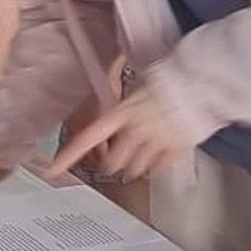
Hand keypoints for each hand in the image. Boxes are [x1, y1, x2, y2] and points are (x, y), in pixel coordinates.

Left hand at [43, 82, 196, 187]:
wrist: (197, 81)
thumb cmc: (167, 81)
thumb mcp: (135, 92)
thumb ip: (120, 113)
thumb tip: (110, 121)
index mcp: (120, 113)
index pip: (87, 138)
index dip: (68, 156)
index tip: (52, 169)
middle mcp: (135, 131)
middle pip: (112, 163)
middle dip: (113, 162)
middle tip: (117, 159)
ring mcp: (155, 142)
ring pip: (135, 169)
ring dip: (134, 167)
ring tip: (141, 155)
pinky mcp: (174, 150)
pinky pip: (158, 169)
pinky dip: (156, 167)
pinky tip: (159, 155)